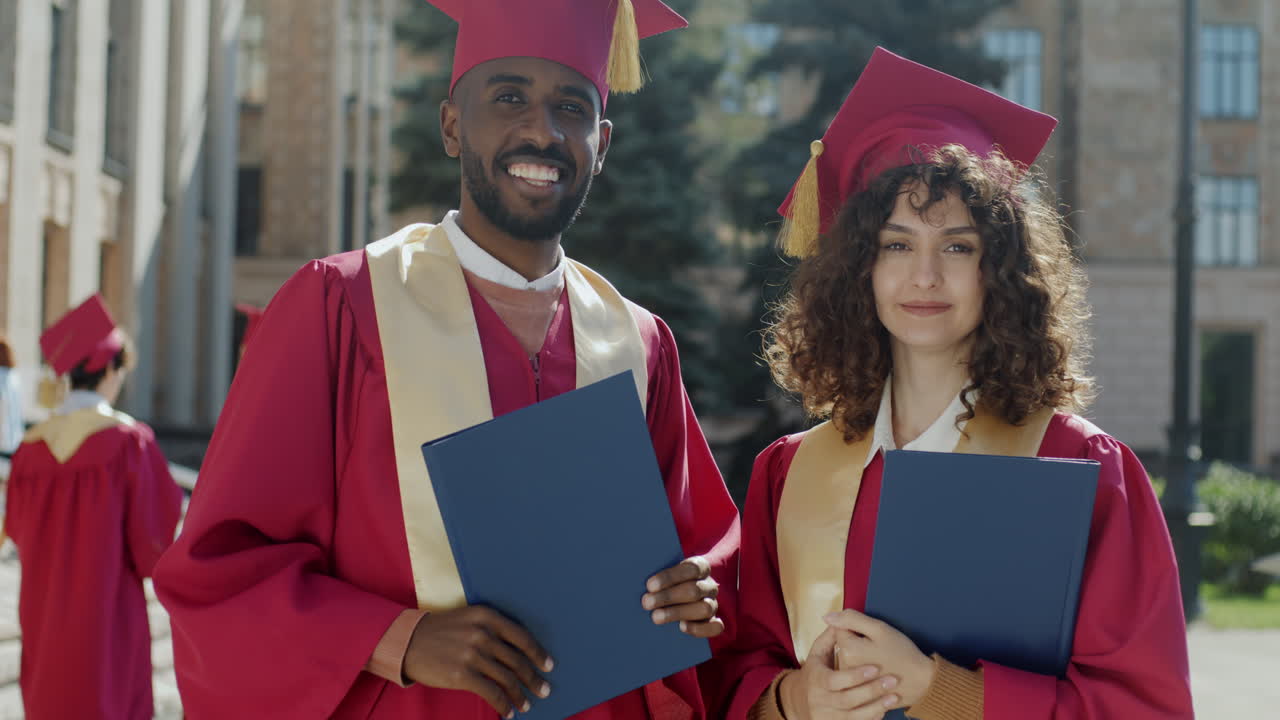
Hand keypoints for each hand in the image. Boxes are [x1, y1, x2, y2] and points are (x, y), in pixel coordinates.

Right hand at [403, 606, 552, 718]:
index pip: (521, 636)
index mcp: (486, 616)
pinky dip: (503, 705)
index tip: (549, 665)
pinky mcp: (462, 675)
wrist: (407, 642)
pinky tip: (508, 712)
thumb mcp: (468, 620)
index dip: (538, 653)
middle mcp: (482, 633)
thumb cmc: (441, 632)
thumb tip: (518, 655)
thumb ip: (492, 631)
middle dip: (533, 678)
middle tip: (544, 690)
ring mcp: (472, 654)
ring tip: (527, 705)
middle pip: (517, 660)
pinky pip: (491, 693)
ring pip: (506, 679)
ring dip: (520, 695)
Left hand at [641, 556, 723, 637]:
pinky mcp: (713, 622)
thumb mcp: (663, 575)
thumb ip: (657, 577)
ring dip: (678, 613)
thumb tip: (637, 580)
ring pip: (704, 608)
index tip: (649, 585)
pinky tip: (681, 627)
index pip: (691, 569)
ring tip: (656, 617)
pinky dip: (700, 628)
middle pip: (694, 590)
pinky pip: (715, 627)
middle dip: (668, 597)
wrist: (676, 596)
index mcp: (700, 567)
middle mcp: (709, 585)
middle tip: (646, 603)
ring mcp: (713, 604)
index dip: (670, 577)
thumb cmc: (666, 583)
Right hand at [779, 624, 898, 719]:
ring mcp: (828, 716)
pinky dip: (872, 717)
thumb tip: (833, 617)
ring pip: (854, 716)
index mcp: (815, 678)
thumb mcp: (818, 652)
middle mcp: (819, 700)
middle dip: (871, 691)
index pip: (834, 680)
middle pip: (846, 700)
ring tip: (894, 695)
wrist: (802, 702)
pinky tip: (885, 708)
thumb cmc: (817, 672)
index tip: (874, 668)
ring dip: (876, 706)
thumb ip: (829, 637)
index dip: (855, 676)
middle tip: (893, 680)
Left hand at [825, 610, 935, 708]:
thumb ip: (852, 619)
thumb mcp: (880, 629)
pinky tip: (879, 672)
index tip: (871, 636)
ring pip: (848, 659)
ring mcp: (850, 682)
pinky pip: (855, 674)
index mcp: (847, 650)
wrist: (922, 682)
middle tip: (878, 649)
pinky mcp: (858, 691)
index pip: (841, 629)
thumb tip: (827, 616)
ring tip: (880, 661)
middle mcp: (844, 667)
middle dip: (857, 643)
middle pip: (843, 645)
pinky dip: (864, 671)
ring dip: (860, 657)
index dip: (857, 628)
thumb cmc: (903, 653)